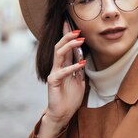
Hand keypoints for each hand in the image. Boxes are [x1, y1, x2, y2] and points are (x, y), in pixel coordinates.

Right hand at [39, 23, 85, 137]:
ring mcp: (54, 73)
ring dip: (69, 45)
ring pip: (59, 54)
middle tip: (78, 30)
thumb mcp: (79, 81)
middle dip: (68, 36)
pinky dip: (72, 67)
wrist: (62, 114)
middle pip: (60, 46)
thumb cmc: (70, 98)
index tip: (72, 23)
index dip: (67, 35)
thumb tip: (85, 58)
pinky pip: (62, 71)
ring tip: (80, 40)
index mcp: (63, 65)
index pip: (64, 46)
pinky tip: (81, 64)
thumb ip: (80, 70)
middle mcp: (57, 67)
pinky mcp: (53, 82)